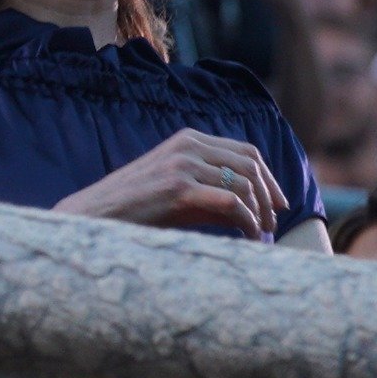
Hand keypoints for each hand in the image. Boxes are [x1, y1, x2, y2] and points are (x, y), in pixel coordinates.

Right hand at [53, 128, 287, 240]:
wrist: (97, 214)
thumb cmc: (136, 206)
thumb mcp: (177, 188)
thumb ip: (212, 189)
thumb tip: (254, 208)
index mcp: (187, 139)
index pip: (246, 151)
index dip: (270, 178)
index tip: (279, 205)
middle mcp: (187, 145)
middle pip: (251, 164)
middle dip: (270, 196)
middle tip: (272, 225)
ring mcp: (183, 165)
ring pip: (245, 184)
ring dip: (260, 213)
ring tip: (260, 236)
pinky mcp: (179, 189)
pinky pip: (232, 203)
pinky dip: (247, 223)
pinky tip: (247, 238)